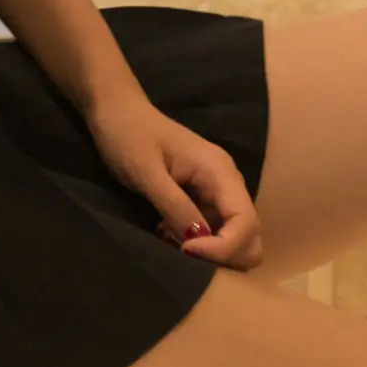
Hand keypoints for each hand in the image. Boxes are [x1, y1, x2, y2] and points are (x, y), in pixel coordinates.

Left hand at [84, 89, 263, 271]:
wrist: (116, 111)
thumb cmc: (128, 135)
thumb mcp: (146, 172)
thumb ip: (174, 206)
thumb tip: (199, 241)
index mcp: (220, 171)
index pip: (246, 223)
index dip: (223, 247)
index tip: (184, 250)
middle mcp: (227, 183)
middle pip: (250, 236)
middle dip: (224, 256)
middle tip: (182, 252)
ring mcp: (217, 192)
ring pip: (235, 238)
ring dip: (211, 253)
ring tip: (173, 243)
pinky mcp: (203, 199)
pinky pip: (215, 233)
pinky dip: (199, 245)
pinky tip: (169, 235)